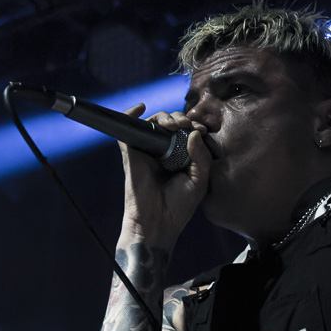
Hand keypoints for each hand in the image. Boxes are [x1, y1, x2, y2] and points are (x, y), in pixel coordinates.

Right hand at [118, 104, 213, 250]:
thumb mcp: (200, 180)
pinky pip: (127, 129)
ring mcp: (146, 152)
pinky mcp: (131, 154)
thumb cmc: (179, 207)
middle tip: (187, 125)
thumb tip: (193, 132)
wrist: (158, 222)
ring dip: (165, 116)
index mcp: (180, 158)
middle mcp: (163, 153)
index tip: (204, 130)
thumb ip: (201, 156)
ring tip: (174, 125)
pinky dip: (130, 114)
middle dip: (181, 118)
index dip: (195, 126)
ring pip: (153, 123)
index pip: (187, 133)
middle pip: (170, 124)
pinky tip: (140, 108)